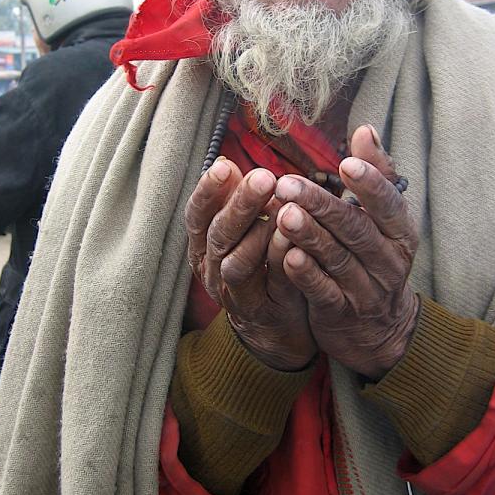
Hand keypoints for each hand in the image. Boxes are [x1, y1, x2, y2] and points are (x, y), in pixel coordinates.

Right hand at [184, 159, 316, 370]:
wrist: (274, 329)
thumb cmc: (259, 265)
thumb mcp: (240, 232)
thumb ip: (233, 202)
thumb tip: (227, 165)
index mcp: (202, 246)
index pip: (196, 215)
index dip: (207, 192)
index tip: (225, 167)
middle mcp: (212, 270)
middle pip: (219, 236)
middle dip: (240, 205)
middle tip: (264, 178)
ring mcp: (236, 294)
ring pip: (238, 264)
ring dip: (258, 235)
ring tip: (281, 209)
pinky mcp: (265, 313)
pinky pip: (273, 287)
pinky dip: (283, 263)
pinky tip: (297, 242)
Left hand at [273, 125, 418, 379]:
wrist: (379, 328)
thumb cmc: (374, 256)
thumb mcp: (383, 219)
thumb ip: (375, 174)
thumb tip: (365, 130)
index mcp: (400, 231)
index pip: (389, 204)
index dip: (370, 184)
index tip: (346, 163)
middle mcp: (389, 260)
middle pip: (356, 229)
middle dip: (322, 205)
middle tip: (287, 183)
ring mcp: (367, 289)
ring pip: (338, 259)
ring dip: (310, 236)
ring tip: (283, 214)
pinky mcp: (342, 313)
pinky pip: (324, 292)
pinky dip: (306, 275)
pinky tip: (286, 257)